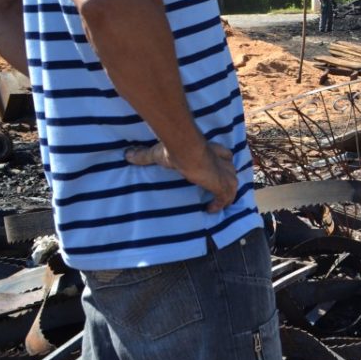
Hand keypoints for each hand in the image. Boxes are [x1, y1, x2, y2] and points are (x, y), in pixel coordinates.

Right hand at [125, 141, 239, 211]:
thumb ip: (145, 155)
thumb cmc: (175, 149)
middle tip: (218, 188)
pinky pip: (226, 198)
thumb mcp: (158, 152)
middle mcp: (222, 161)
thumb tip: (128, 155)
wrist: (187, 151)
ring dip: (227, 193)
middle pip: (231, 170)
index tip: (215, 170)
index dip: (222, 162)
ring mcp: (224, 174)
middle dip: (227, 178)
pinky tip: (210, 210)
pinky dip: (221, 204)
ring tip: (217, 203)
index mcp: (211, 150)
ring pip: (233, 183)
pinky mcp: (223, 185)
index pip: (224, 155)